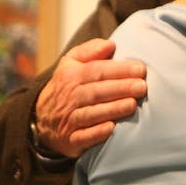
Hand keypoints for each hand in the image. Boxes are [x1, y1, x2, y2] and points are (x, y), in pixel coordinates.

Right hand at [34, 39, 146, 157]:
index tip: (141, 69)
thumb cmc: (69, 85)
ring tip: (132, 105)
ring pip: (90, 114)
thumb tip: (110, 44)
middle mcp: (68, 97)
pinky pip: (82, 137)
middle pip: (96, 92)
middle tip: (142, 87)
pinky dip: (96, 133)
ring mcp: (68, 120)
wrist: (43, 117)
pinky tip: (112, 128)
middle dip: (120, 89)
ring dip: (112, 110)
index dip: (119, 70)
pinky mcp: (70, 140)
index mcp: (71, 75)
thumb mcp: (73, 62)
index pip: (97, 71)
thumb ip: (91, 50)